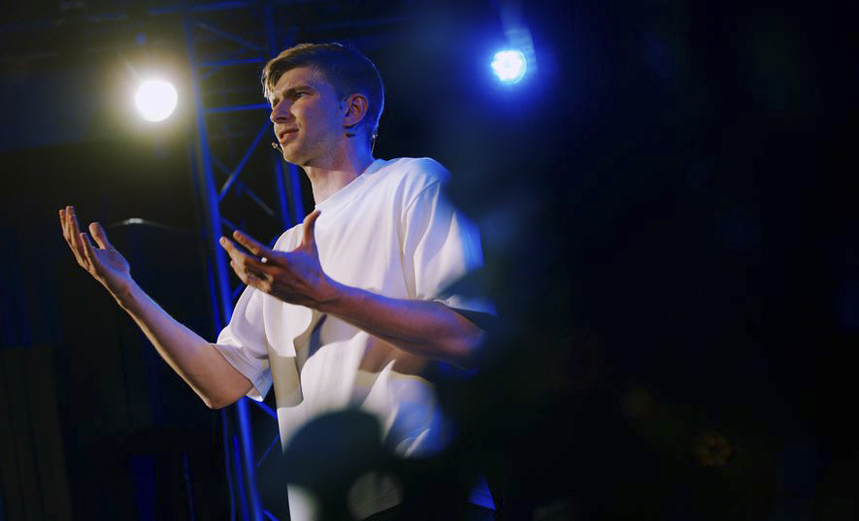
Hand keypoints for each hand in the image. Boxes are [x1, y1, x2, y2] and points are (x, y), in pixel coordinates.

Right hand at [59, 206, 131, 294]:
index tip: (65, 209)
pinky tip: (82, 233)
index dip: (67, 223)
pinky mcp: (97, 267)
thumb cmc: (115, 268)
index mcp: (84, 252)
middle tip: (67, 209)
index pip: (72, 235)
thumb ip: (100, 237)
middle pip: (71, 238)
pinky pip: (89, 254)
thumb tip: (92, 223)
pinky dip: (85, 244)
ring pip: (77, 244)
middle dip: (68, 223)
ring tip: (72, 216)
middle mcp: (82, 257)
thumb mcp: (108, 248)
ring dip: (74, 229)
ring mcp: (89, 263)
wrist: (124, 284)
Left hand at [219, 209, 336, 308]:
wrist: (317, 294)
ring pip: (245, 271)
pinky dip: (239, 271)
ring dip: (234, 259)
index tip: (235, 233)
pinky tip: (234, 263)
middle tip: (223, 240)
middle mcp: (274, 273)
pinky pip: (248, 280)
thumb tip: (318, 211)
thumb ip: (309, 228)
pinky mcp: (267, 290)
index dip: (245, 241)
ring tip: (229, 249)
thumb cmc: (313, 267)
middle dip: (232, 250)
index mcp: (283, 261)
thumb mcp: (311, 247)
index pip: (259, 250)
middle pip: (246, 261)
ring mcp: (269, 283)